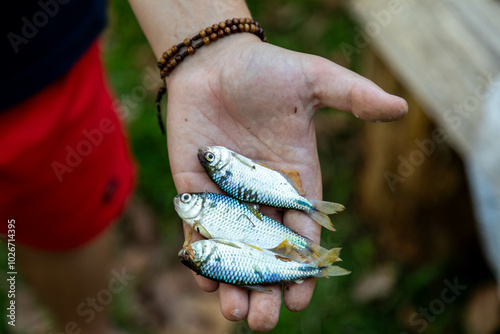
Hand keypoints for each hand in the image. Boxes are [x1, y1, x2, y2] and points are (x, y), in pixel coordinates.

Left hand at [166, 34, 406, 331]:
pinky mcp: (194, 189)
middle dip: (268, 286)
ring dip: (233, 281)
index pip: (302, 233)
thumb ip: (353, 97)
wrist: (216, 61)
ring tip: (235, 313)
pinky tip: (205, 279)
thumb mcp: (314, 80)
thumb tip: (401, 107)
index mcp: (295, 180)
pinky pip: (198, 228)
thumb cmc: (266, 69)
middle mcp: (262, 195)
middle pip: (268, 251)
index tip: (301, 296)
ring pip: (232, 248)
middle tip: (265, 320)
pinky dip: (200, 254)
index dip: (302, 266)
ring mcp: (227, 194)